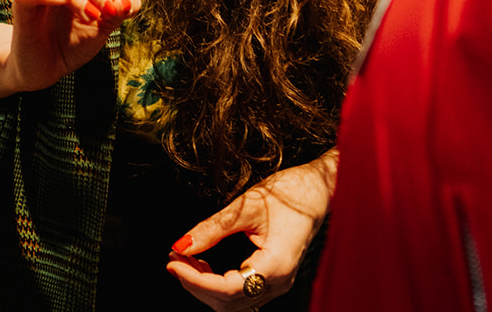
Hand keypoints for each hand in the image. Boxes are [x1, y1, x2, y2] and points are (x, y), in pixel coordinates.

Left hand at [166, 150, 336, 309]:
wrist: (318, 189)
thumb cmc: (290, 194)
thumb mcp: (246, 206)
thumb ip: (212, 228)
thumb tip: (181, 245)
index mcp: (275, 266)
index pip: (226, 289)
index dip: (194, 280)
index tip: (173, 263)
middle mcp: (278, 282)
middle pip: (227, 302)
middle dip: (195, 284)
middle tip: (174, 259)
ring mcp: (278, 282)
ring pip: (233, 302)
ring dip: (205, 286)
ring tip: (185, 260)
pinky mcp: (273, 277)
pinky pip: (241, 293)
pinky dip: (218, 284)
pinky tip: (205, 264)